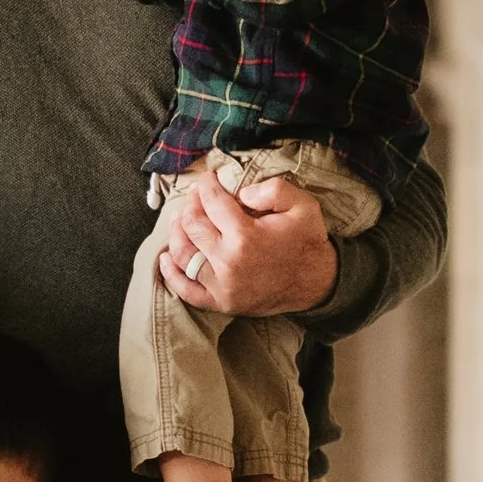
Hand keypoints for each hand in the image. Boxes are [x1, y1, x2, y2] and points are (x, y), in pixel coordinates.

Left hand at [158, 167, 336, 318]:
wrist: (317, 283)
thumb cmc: (307, 242)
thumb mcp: (303, 205)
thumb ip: (273, 189)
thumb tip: (241, 193)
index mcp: (246, 236)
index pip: (212, 202)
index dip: (206, 185)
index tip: (207, 179)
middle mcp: (228, 261)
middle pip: (192, 225)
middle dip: (190, 204)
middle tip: (196, 197)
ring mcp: (222, 285)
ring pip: (183, 254)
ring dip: (177, 232)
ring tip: (182, 219)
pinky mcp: (221, 302)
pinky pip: (186, 290)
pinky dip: (171, 274)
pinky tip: (165, 258)